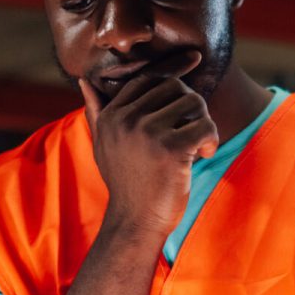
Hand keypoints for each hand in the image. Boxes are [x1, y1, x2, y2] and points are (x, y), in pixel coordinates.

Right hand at [78, 50, 219, 238]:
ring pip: (194, 103)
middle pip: (174, 87)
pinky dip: (211, 140)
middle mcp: (126, 119)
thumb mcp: (104, 145)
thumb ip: (97, 112)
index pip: (149, 79)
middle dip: (191, 107)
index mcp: (112, 115)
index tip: (193, 71)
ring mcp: (147, 132)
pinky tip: (202, 156)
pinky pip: (205, 125)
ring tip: (197, 147)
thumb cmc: (125, 184)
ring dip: (204, 124)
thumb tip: (83, 80)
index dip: (174, 76)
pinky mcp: (170, 149)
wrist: (135, 222)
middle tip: (192, 133)